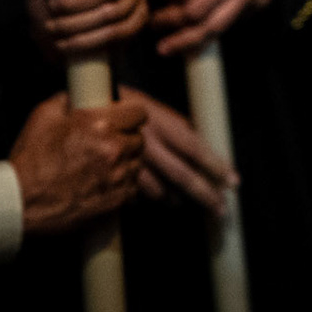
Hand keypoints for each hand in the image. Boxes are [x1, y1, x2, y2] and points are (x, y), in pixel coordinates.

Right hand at [8, 92, 145, 235]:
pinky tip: (102, 182)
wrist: (21, 203)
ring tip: (102, 164)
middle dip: (125, 137)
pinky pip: (132, 185)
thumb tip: (78, 93)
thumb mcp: (43, 117)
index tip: (122, 117)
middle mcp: (115, 149)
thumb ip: (66, 99)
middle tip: (108, 142)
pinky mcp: (118, 199)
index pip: (139, 112)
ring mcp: (118, 176)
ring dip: (124, 161)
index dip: (129, 113)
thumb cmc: (30, 161)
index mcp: (100, 124)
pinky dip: (121, 183)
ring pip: (137, 162)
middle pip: (139, 138)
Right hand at [117, 86, 237, 217]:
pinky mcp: (108, 178)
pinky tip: (151, 197)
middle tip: (221, 208)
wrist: (77, 107)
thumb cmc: (114, 103)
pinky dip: (146, 197)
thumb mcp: (146, 105)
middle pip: (182, 175)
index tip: (234, 180)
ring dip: (175, 199)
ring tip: (182, 203)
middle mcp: (145, 144)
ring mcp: (126, 163)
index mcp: (158, 122)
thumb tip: (201, 141)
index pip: (194, 148)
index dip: (215, 166)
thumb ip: (174, 124)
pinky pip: (134, 195)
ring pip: (159, 192)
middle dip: (205, 194)